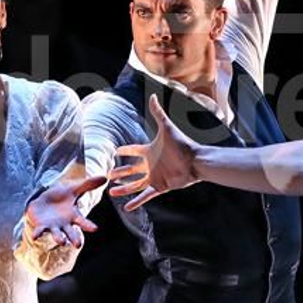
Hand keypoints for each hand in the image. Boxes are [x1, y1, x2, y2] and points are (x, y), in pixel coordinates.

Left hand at [23, 174, 104, 246]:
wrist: (43, 199)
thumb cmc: (60, 196)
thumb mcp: (74, 189)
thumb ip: (88, 185)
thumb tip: (105, 177)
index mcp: (73, 216)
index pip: (83, 222)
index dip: (88, 226)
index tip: (95, 229)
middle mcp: (64, 224)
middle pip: (71, 233)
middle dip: (74, 238)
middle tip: (78, 245)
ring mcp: (53, 226)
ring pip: (57, 234)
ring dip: (59, 238)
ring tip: (62, 241)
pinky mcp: (41, 226)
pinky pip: (39, 231)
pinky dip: (37, 234)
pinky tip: (35, 237)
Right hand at [107, 94, 201, 210]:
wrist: (195, 161)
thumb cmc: (182, 144)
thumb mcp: (166, 127)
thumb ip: (158, 113)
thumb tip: (153, 95)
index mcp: (149, 151)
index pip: (133, 150)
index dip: (125, 150)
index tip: (116, 151)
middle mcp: (150, 165)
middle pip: (130, 169)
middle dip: (119, 172)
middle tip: (107, 175)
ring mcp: (154, 176)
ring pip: (134, 184)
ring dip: (123, 188)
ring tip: (111, 192)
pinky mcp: (160, 186)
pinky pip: (145, 195)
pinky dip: (136, 202)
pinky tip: (127, 207)